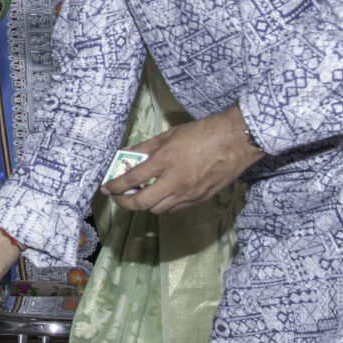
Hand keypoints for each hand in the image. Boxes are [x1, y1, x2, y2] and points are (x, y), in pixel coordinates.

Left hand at [102, 104, 255, 212]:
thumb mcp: (170, 135)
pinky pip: (175, 208)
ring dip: (144, 205)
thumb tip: (126, 154)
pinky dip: (163, 204)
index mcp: (166, 161)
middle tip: (118, 196)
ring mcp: (189, 193)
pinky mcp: (201, 199)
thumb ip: (146, 147)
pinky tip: (159, 195)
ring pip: (158, 209)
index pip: (132, 179)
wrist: (237, 140)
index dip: (114, 186)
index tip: (106, 188)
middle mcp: (176, 181)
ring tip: (137, 195)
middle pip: (142, 202)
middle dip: (124, 202)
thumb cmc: (204, 132)